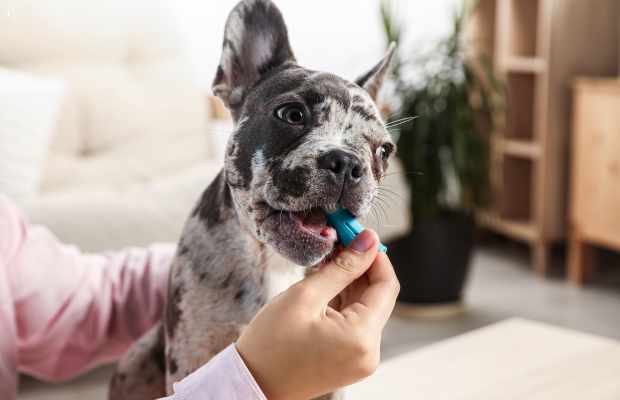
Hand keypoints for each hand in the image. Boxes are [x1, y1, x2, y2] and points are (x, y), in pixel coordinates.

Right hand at [236, 230, 399, 399]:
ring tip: (331, 258)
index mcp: (361, 337)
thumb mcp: (305, 296)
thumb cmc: (270, 343)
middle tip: (342, 239)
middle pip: (379, 297)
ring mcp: (361, 359)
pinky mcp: (351, 360)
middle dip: (363, 266)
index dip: (375, 255)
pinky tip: (329, 281)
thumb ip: (342, 267)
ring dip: (353, 282)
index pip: (386, 285)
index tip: (358, 233)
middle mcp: (370, 352)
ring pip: (367, 308)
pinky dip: (346, 301)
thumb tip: (368, 240)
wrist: (252, 384)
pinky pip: (357, 323)